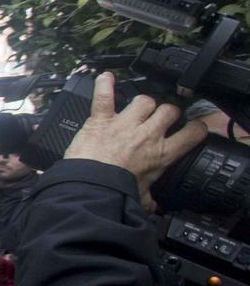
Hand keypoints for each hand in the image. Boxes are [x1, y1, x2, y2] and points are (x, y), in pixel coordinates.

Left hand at [65, 72, 206, 199]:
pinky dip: (104, 85)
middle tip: (160, 118)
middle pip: (169, 110)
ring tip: (137, 107)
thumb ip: (148, 200)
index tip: (193, 127)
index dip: (196, 128)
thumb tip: (151, 208)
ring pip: (144, 100)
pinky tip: (106, 77)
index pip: (192, 133)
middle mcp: (147, 134)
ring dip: (142, 102)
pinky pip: (104, 96)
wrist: (89, 186)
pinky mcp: (101, 119)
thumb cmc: (114, 192)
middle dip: (167, 112)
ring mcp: (124, 124)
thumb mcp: (140, 198)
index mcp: (162, 153)